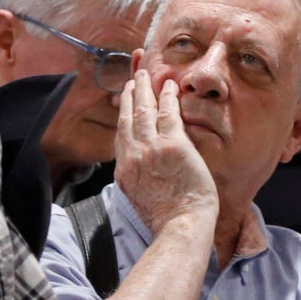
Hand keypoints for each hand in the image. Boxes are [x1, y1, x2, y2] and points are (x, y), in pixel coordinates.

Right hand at [116, 71, 218, 235]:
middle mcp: (132, 155)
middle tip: (132, 79)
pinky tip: (169, 85)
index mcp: (124, 170)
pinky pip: (167, 114)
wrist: (179, 225)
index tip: (124, 102)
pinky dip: (167, 97)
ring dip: (144, 89)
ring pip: (144, 111)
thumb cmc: (166, 218)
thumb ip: (136, 177)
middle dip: (130, 95)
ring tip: (145, 74)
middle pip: (128, 117)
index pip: (121, 135)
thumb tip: (137, 168)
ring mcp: (151, 148)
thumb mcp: (138, 197)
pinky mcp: (172, 145)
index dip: (123, 114)